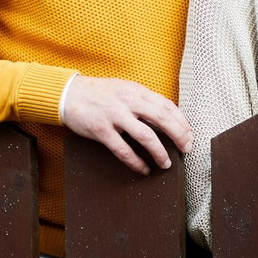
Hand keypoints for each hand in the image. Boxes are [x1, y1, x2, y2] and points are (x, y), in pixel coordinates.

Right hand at [62, 76, 192, 174]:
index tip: (189, 135)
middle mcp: (129, 101)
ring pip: (146, 136)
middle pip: (162, 118)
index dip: (181, 122)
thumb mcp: (125, 89)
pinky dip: (136, 162)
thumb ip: (143, 100)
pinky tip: (144, 169)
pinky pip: (123, 150)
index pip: (167, 106)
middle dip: (179, 135)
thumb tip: (167, 116)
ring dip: (160, 152)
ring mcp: (115, 116)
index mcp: (137, 91)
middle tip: (186, 149)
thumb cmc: (100, 93)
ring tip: (166, 163)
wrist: (69, 93)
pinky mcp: (101, 130)